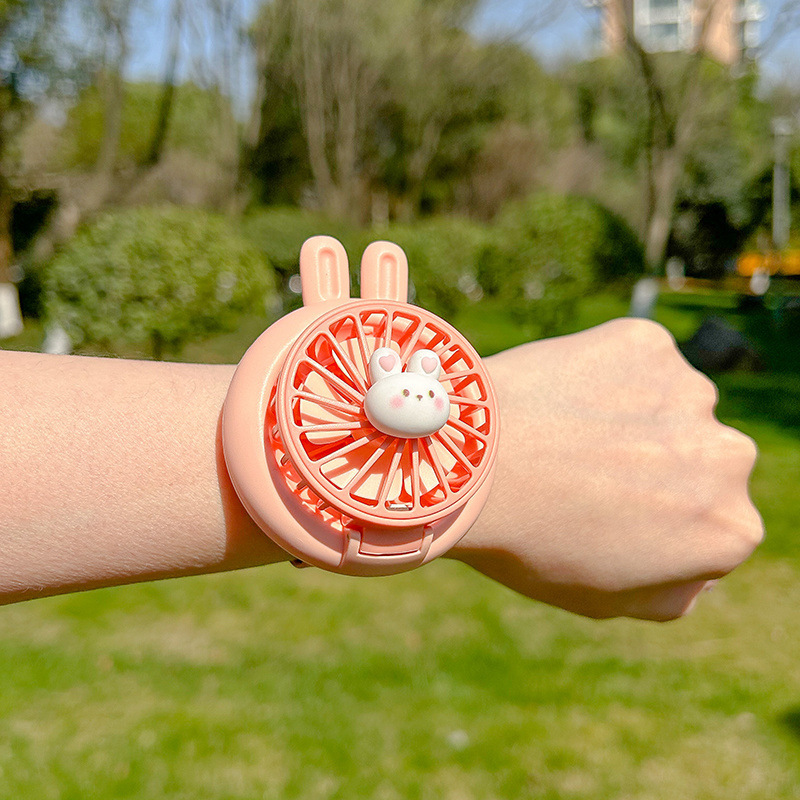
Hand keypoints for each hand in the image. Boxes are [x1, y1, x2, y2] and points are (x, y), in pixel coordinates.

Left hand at [450, 319, 762, 620]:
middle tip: (586, 470)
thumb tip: (696, 571)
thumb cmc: (530, 540)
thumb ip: (670, 592)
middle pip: (698, 461)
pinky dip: (604, 374)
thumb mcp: (605, 599)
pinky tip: (561, 396)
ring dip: (634, 417)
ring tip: (566, 434)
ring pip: (669, 407)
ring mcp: (691, 392)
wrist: (471, 465)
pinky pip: (633, 362)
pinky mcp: (647, 344)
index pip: (708, 525)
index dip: (654, 521)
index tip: (606, 514)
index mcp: (732, 530)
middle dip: (657, 466)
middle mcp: (730, 456)